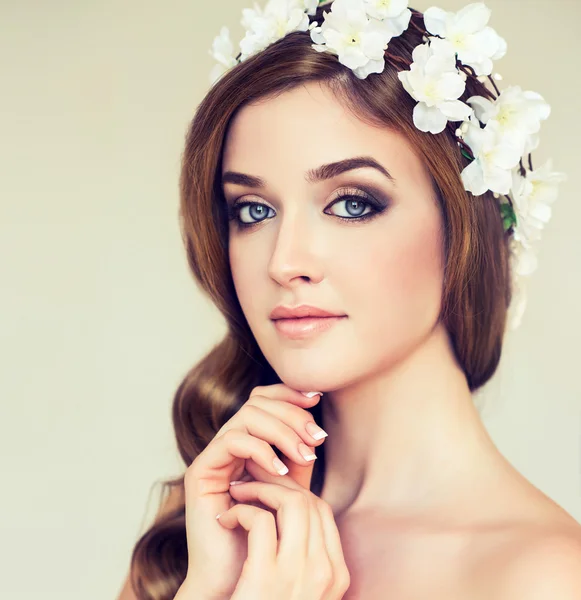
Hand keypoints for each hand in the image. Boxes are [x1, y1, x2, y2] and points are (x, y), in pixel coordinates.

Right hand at [177, 384, 327, 598]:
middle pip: (257, 402)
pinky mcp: (201, 471)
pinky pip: (231, 440)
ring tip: (303, 456)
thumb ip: (298, 455)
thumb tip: (316, 425)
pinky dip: (261, 449)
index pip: (264, 400)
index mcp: (249, 443)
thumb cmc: (271, 535)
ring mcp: (214, 456)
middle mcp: (228, 445)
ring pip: (247, 416)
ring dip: (282, 431)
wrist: (243, 575)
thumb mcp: (293, 487)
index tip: (317, 398)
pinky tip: (280, 470)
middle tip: (315, 439)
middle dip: (292, 415)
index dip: (289, 393)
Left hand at [217, 459, 350, 599]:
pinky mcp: (267, 577)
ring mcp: (299, 575)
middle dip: (278, 483)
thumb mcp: (298, 588)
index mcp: (335, 577)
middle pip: (310, 501)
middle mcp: (324, 573)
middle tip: (251, 481)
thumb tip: (293, 512)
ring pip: (291, 502)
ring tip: (239, 493)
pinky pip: (260, 520)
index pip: (323, 512)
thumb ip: (303, 556)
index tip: (270, 488)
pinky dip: (242, 510)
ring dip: (260, 489)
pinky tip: (228, 517)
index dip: (296, 491)